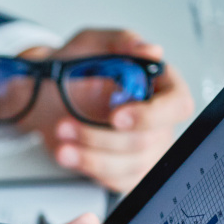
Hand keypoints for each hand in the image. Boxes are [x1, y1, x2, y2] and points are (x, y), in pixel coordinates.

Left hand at [10, 29, 194, 192]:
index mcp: (159, 86)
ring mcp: (144, 149)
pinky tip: (70, 156)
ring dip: (90, 157)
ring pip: (129, 166)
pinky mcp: (126, 170)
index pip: (177, 105)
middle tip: (65, 125)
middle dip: (100, 137)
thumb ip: (120, 41)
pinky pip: (118, 182)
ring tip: (61, 145)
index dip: (151, 115)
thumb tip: (149, 50)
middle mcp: (156, 120)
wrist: (45, 95)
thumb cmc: (74, 68)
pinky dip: (90, 170)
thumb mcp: (92, 43)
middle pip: (146, 141)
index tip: (116, 117)